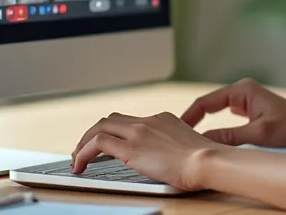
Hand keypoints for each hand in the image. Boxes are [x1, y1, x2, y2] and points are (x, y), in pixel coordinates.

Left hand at [70, 111, 221, 190]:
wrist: (207, 160)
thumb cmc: (205, 161)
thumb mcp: (190, 147)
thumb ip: (176, 147)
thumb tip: (172, 159)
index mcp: (163, 119)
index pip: (131, 121)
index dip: (116, 132)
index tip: (109, 144)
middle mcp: (148, 121)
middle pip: (111, 119)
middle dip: (94, 133)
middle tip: (85, 149)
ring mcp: (138, 132)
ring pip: (99, 128)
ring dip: (84, 143)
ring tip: (78, 159)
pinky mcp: (130, 147)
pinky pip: (97, 143)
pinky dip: (83, 153)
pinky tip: (80, 166)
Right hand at [180, 78, 285, 149]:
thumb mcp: (258, 136)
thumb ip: (229, 138)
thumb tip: (202, 142)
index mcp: (243, 89)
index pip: (206, 102)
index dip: (189, 116)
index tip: (177, 131)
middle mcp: (244, 91)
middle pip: (209, 105)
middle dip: (194, 119)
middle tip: (179, 136)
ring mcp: (248, 100)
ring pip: (217, 112)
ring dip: (205, 123)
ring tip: (190, 138)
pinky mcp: (251, 111)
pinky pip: (228, 118)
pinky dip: (218, 127)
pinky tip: (210, 139)